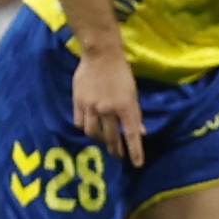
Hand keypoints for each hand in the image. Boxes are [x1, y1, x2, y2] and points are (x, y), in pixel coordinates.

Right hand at [71, 45, 145, 167]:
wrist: (100, 55)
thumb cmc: (121, 72)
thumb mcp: (133, 92)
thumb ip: (135, 114)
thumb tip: (141, 132)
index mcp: (125, 106)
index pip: (131, 134)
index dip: (135, 151)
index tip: (137, 164)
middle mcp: (108, 109)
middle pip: (111, 137)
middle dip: (115, 149)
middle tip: (118, 155)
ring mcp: (91, 106)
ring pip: (92, 132)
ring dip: (99, 140)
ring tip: (103, 141)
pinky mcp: (78, 102)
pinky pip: (79, 122)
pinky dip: (84, 127)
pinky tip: (89, 127)